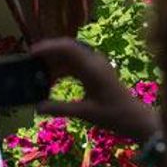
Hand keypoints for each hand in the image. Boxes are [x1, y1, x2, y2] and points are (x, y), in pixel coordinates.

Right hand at [31, 38, 159, 141]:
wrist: (137, 119)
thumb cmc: (114, 116)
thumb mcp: (84, 113)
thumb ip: (59, 108)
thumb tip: (37, 107)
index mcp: (92, 68)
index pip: (66, 47)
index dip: (47, 47)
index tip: (30, 53)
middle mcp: (94, 61)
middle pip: (67, 48)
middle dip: (48, 53)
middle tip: (29, 62)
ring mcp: (96, 65)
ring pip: (70, 56)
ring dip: (54, 61)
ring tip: (37, 71)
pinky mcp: (97, 71)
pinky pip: (75, 64)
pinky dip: (62, 69)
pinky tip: (52, 79)